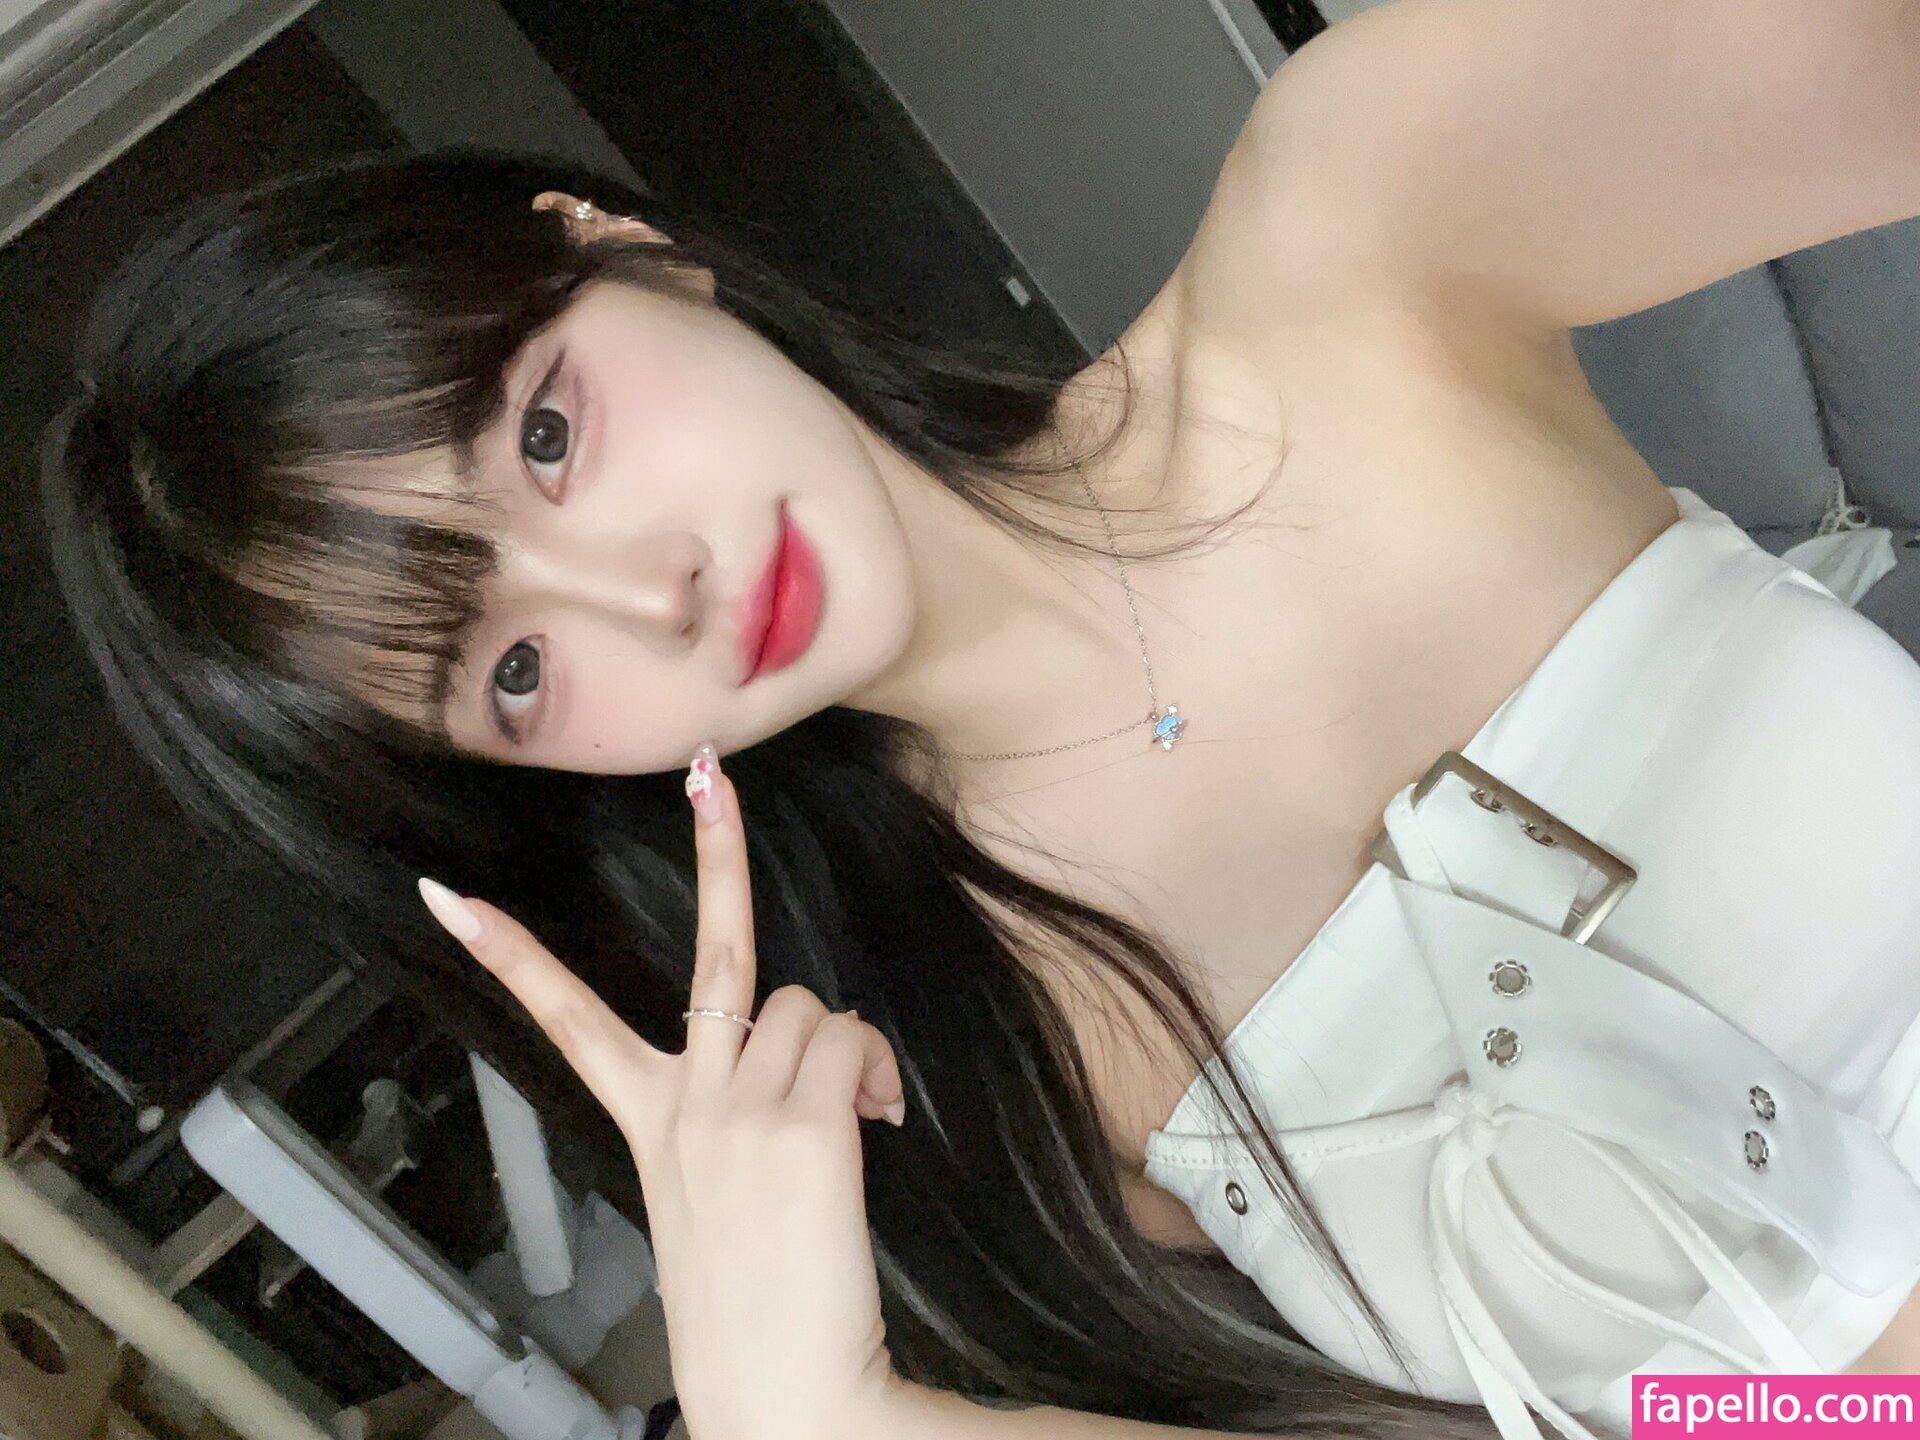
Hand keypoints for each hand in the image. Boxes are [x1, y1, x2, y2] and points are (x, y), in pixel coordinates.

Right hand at [416, 743, 906, 1439]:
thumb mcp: (715, 1194)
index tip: (444, 895)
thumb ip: (744, 1104)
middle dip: (716, 848)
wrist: (782, 1395)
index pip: (564, 1018)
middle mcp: (685, 1104)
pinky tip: (877, 1128)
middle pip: (713, 950)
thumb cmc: (752, 1300)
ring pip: (817, 1007)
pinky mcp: (801, 1125)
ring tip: (860, 1115)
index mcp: (649, 1121)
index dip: (508, 953)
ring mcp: (738, 1110)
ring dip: (849, 1046)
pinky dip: (876, 1074)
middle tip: (710, 774)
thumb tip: (819, 1040)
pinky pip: (853, 1045)